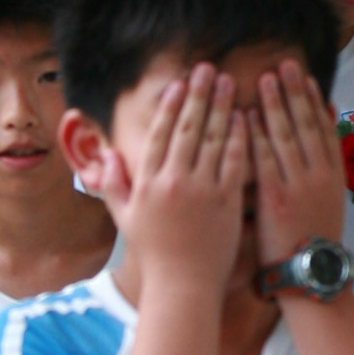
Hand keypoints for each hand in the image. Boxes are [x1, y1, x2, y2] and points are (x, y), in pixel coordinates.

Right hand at [104, 63, 246, 296]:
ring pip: (212, 138)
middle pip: (187, 128)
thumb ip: (114, 185)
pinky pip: (234, 161)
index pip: (160, 134)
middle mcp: (174, 182)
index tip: (179, 83)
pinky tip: (245, 117)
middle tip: (208, 69)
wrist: (183, 285)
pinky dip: (239, 137)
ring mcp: (202, 190)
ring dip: (221, 106)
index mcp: (148, 183)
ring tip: (228, 82)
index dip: (170, 105)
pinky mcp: (227, 201)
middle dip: (198, 94)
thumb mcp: (124, 218)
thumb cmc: (154, 253)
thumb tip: (108, 155)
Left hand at [248, 57, 351, 272]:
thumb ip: (324, 168)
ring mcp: (299, 184)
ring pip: (286, 135)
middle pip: (306, 124)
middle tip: (283, 65)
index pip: (324, 128)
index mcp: (334, 175)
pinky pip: (264, 158)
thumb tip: (320, 134)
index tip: (304, 77)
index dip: (313, 100)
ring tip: (264, 79)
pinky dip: (255, 134)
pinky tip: (247, 115)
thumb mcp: (329, 201)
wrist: (308, 274)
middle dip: (293, 92)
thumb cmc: (312, 240)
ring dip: (275, 104)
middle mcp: (320, 174)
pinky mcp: (276, 197)